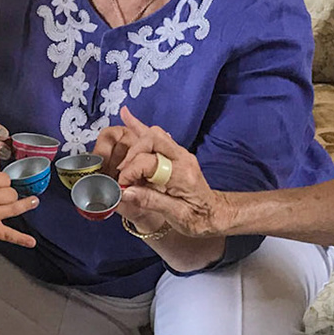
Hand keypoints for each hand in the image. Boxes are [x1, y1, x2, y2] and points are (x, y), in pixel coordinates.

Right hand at [0, 172, 38, 247]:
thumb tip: (2, 185)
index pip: (4, 178)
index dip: (4, 182)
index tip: (0, 186)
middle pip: (11, 192)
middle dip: (8, 194)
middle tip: (0, 199)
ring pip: (15, 206)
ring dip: (25, 204)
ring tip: (34, 201)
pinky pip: (10, 234)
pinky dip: (22, 239)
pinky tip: (32, 242)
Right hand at [103, 107, 232, 239]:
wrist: (215, 214)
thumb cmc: (199, 219)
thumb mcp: (176, 217)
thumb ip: (150, 201)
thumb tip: (124, 192)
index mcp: (182, 175)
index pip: (149, 163)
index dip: (130, 172)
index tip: (122, 185)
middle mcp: (183, 158)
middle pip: (151, 140)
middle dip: (131, 154)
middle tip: (122, 172)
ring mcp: (181, 153)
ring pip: (154, 134)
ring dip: (135, 140)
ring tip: (118, 144)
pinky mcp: (176, 154)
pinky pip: (158, 136)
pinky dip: (140, 128)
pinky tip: (126, 115)